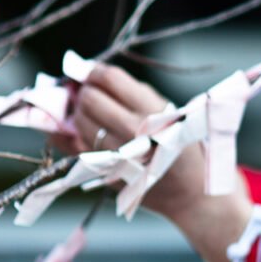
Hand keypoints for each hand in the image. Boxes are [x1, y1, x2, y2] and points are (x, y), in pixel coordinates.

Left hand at [71, 62, 206, 218]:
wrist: (189, 190)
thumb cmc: (180, 145)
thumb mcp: (168, 110)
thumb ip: (132, 91)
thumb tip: (91, 74)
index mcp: (152, 111)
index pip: (110, 78)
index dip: (94, 70)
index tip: (90, 72)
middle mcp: (133, 131)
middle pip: (90, 98)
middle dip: (85, 91)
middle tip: (89, 92)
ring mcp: (117, 152)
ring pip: (79, 121)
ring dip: (78, 112)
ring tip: (88, 112)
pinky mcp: (105, 170)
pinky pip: (74, 145)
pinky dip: (71, 134)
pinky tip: (76, 129)